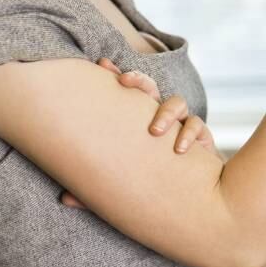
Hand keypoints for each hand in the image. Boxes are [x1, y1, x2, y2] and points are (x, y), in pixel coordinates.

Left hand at [58, 57, 219, 209]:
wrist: (188, 202)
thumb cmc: (152, 188)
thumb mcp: (123, 187)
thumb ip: (97, 191)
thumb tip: (64, 198)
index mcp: (137, 123)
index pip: (127, 94)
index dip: (117, 76)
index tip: (103, 64)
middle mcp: (159, 119)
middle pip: (150, 88)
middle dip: (139, 80)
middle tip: (125, 82)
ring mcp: (181, 127)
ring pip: (177, 102)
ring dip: (166, 112)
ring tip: (155, 131)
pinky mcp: (201, 139)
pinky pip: (197, 126)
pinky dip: (189, 134)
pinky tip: (178, 149)